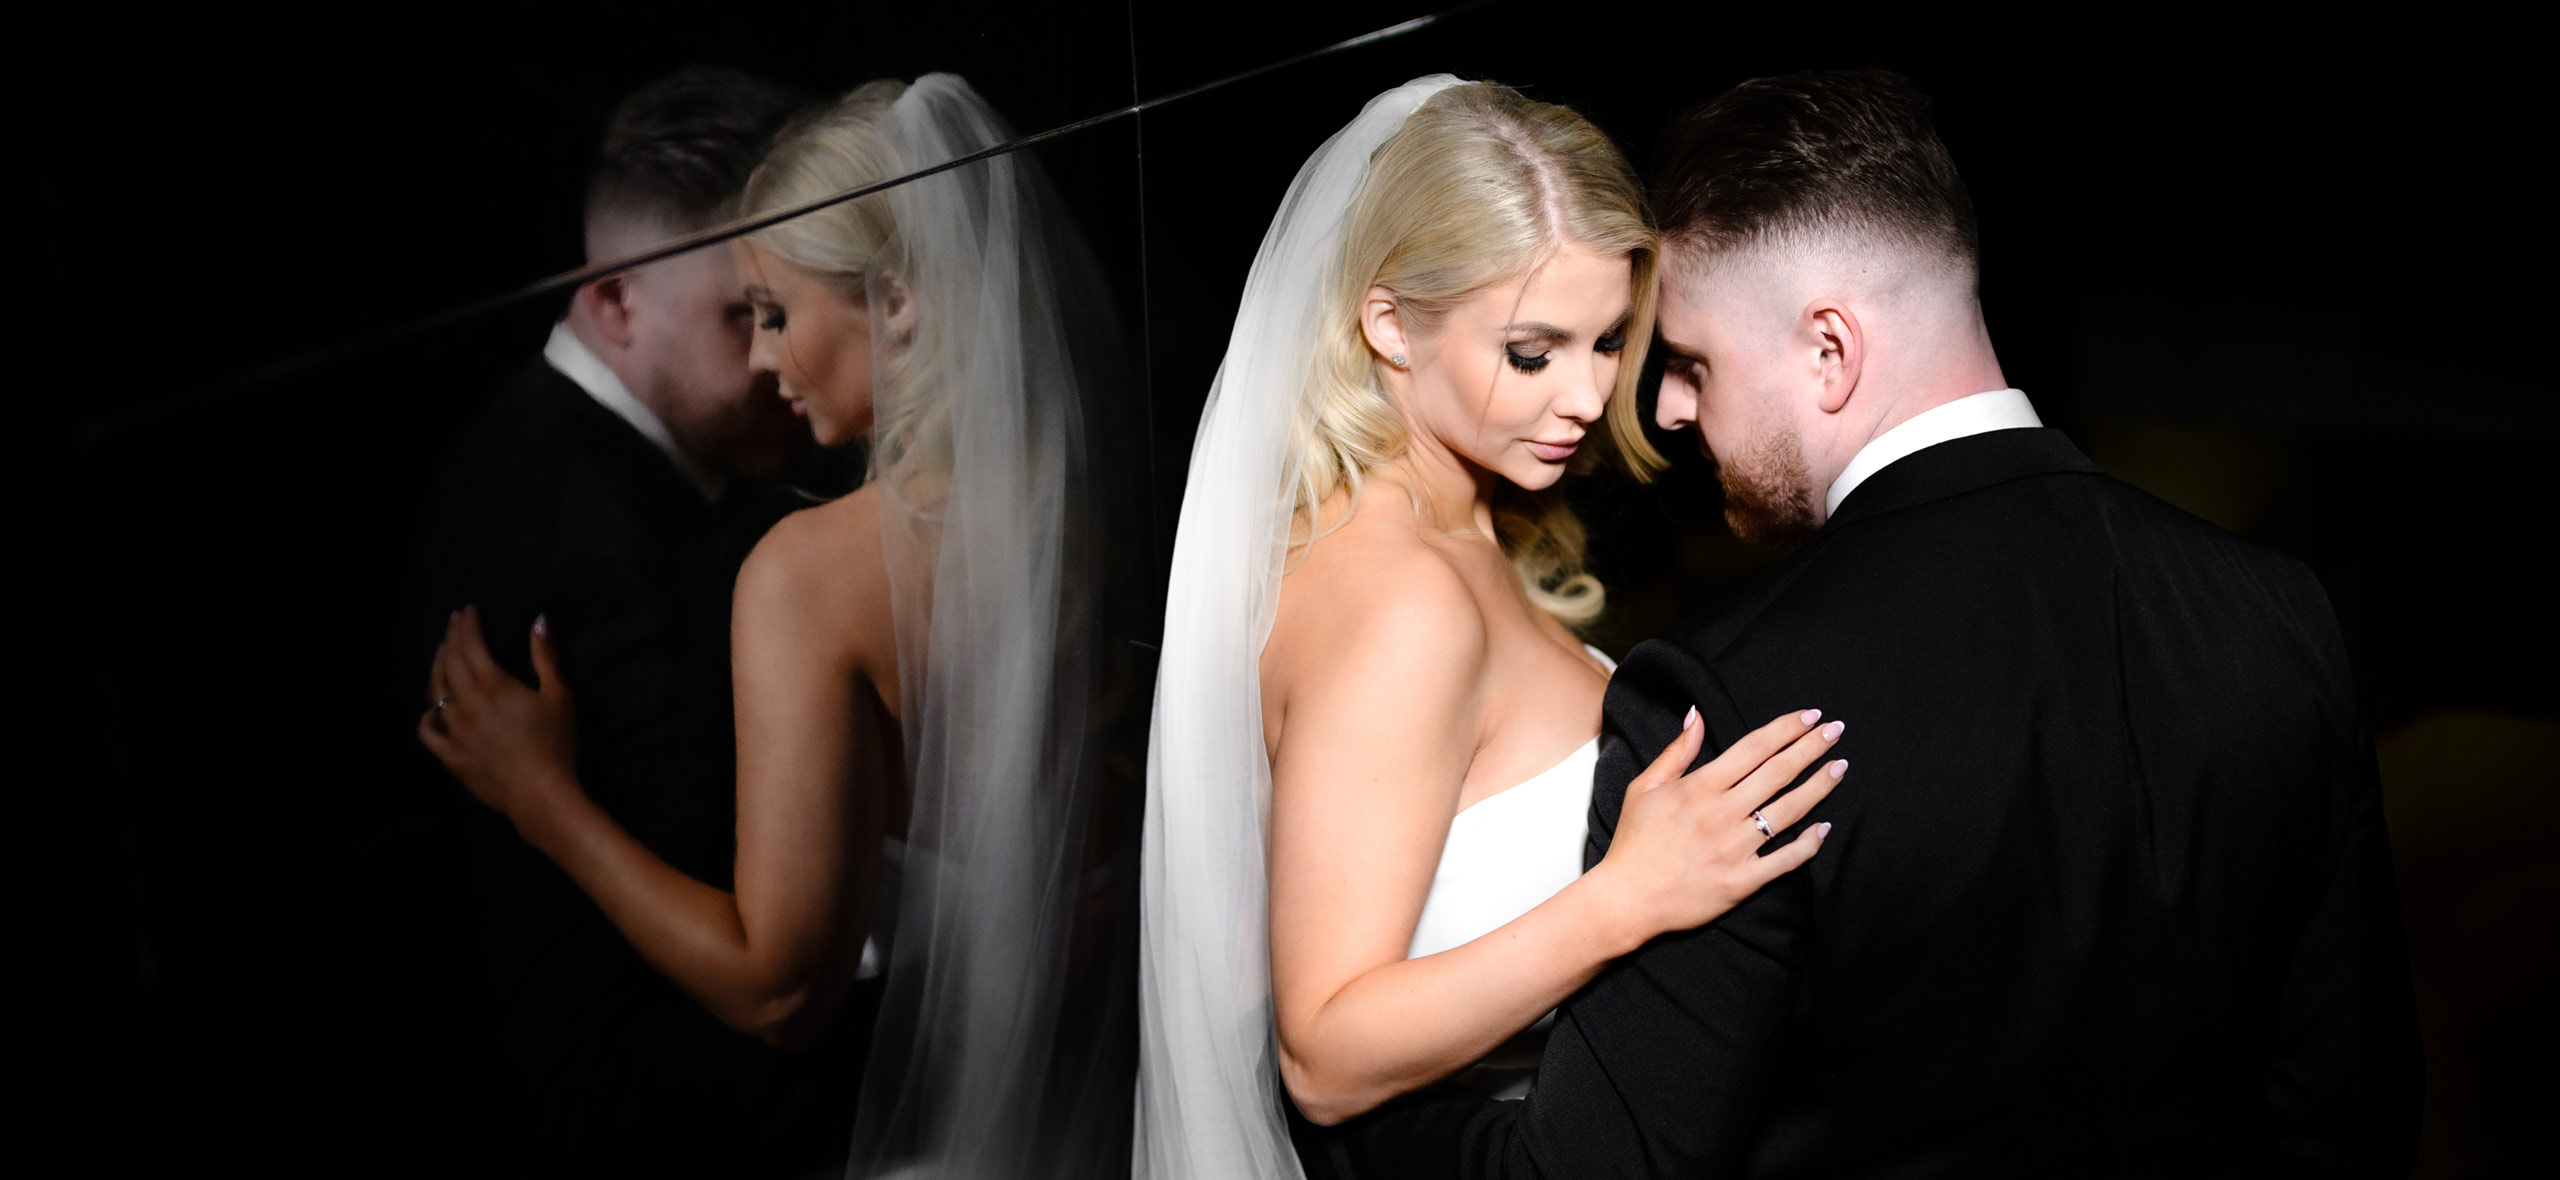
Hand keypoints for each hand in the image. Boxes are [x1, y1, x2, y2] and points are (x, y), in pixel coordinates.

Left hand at [419, 606, 582, 833]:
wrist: (540, 792)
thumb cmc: (555, 743)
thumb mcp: (559, 695)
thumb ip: (545, 657)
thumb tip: (538, 621)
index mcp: (493, 684)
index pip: (472, 645)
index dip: (468, 625)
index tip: (468, 610)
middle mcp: (466, 702)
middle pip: (451, 662)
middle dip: (452, 638)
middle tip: (453, 622)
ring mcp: (454, 730)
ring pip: (435, 691)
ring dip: (437, 668)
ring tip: (442, 655)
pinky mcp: (450, 755)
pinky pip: (428, 731)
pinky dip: (427, 716)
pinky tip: (433, 709)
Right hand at [1589, 706, 1843, 944]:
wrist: (1627, 899)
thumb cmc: (1635, 842)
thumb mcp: (1644, 788)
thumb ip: (1676, 752)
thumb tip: (1696, 715)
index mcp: (1700, 787)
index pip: (1754, 748)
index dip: (1785, 729)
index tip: (1810, 716)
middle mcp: (1722, 814)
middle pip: (1778, 773)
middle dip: (1811, 747)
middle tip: (1836, 730)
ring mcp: (1735, 848)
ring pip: (1789, 811)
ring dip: (1819, 786)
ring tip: (1840, 767)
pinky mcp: (1742, 881)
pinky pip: (1785, 859)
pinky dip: (1809, 843)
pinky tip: (1824, 827)